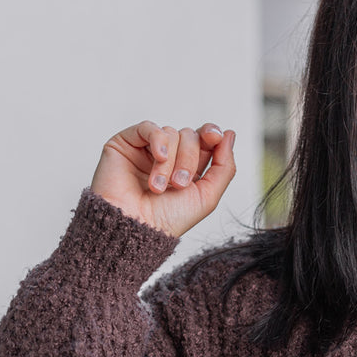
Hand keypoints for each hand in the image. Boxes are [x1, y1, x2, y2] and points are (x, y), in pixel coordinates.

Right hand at [89, 118, 236, 238]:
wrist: (135, 228)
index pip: (204, 139)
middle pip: (190, 136)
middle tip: (179, 184)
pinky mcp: (127, 143)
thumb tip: (230, 135)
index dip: (211, 134)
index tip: (214, 137)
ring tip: (159, 187)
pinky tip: (159, 158)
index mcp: (188, 168)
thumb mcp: (207, 197)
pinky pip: (149, 127)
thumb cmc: (168, 220)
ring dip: (170, 161)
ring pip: (171, 134)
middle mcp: (169, 157)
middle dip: (189, 159)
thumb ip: (224, 167)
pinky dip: (158, 140)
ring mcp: (147, 149)